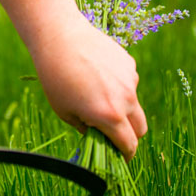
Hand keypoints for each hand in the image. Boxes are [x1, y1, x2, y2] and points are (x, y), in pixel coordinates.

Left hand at [30, 12, 146, 161]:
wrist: (59, 37)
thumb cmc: (55, 77)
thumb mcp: (64, 111)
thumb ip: (86, 129)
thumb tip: (98, 137)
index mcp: (110, 116)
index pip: (129, 145)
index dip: (124, 156)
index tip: (119, 158)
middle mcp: (126, 99)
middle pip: (140, 128)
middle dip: (130, 136)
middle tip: (112, 134)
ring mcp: (130, 80)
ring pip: (133, 103)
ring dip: (122, 108)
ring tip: (94, 94)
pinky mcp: (129, 63)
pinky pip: (128, 83)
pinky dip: (118, 86)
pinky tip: (96, 74)